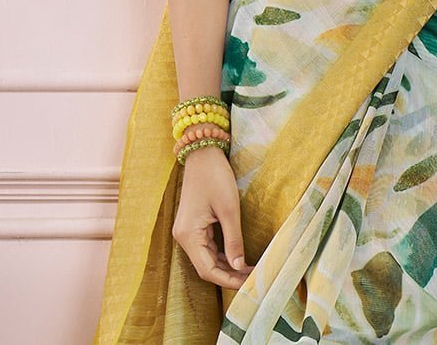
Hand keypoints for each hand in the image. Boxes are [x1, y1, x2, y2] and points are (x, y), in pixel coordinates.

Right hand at [172, 145, 255, 289]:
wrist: (202, 152)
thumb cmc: (215, 176)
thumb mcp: (229, 209)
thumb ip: (234, 240)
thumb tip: (240, 267)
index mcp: (189, 235)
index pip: (208, 270)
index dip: (228, 280)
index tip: (249, 284)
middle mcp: (183, 236)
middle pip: (206, 267)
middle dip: (229, 275)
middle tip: (253, 279)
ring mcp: (187, 231)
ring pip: (206, 258)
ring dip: (226, 266)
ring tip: (249, 271)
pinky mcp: (192, 224)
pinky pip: (206, 247)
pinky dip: (221, 255)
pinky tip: (237, 257)